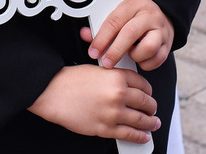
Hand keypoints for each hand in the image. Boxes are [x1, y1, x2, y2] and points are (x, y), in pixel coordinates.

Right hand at [28, 64, 159, 143]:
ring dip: (150, 123)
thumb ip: (115, 77)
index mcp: (117, 77)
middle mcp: (118, 94)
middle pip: (146, 102)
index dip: (148, 91)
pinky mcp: (106, 128)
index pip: (143, 84)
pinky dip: (140, 136)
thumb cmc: (70, 80)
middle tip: (152, 109)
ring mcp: (113, 113)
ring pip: (141, 120)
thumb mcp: (97, 70)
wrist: (52, 93)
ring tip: (152, 123)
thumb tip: (129, 87)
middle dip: (151, 107)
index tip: (149, 94)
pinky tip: (143, 135)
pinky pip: (129, 134)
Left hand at [82, 0, 174, 71]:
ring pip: (148, 48)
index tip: (93, 52)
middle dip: (115, 51)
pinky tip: (140, 58)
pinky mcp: (168, 44)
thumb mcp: (119, 15)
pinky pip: (157, 59)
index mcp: (134, 4)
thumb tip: (84, 35)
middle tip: (106, 62)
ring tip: (130, 54)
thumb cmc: (134, 17)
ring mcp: (161, 30)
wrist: (162, 16)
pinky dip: (146, 63)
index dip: (101, 38)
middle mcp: (149, 15)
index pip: (114, 21)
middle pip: (130, 33)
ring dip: (135, 56)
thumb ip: (102, 27)